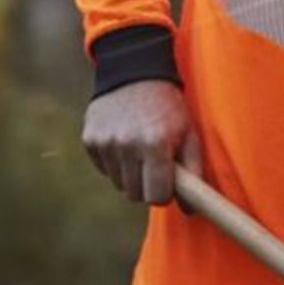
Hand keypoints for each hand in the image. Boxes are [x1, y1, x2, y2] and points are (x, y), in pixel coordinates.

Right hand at [82, 80, 202, 204]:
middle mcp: (127, 145)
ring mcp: (105, 142)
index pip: (156, 196)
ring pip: (119, 184)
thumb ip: (194, 172)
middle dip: (148, 187)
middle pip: (136, 195)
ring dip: (131, 175)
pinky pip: (104, 169)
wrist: (136, 74)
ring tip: (141, 150)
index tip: (168, 185)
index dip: (164, 194)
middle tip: (156, 167)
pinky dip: (115, 163)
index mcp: (156, 145)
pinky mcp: (89, 139)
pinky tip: (125, 142)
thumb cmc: (169, 109)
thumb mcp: (190, 134)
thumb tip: (191, 210)